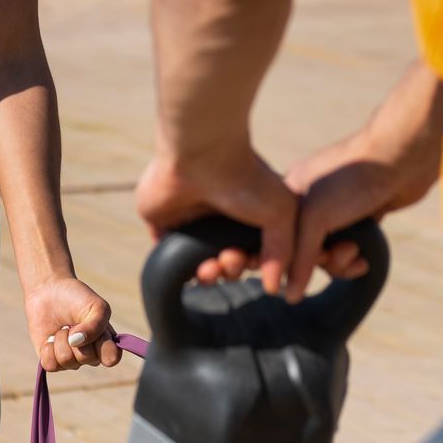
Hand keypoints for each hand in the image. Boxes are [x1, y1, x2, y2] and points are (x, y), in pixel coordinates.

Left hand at [25, 276, 121, 371]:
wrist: (47, 291)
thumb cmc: (76, 297)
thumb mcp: (95, 306)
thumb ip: (96, 324)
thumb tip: (76, 343)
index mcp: (105, 342)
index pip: (111, 358)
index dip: (103, 346)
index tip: (98, 331)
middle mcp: (89, 354)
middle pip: (87, 359)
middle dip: (77, 336)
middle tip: (73, 323)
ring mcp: (70, 359)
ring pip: (67, 361)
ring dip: (61, 339)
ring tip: (62, 328)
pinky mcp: (52, 361)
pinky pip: (51, 365)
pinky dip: (48, 349)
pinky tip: (50, 338)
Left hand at [136, 140, 298, 296]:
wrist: (203, 154)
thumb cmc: (247, 177)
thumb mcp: (281, 213)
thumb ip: (282, 253)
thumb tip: (275, 288)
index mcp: (245, 209)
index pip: (250, 249)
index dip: (253, 263)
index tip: (253, 261)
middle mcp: (217, 213)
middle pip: (225, 259)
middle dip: (231, 269)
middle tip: (231, 260)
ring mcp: (188, 217)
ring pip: (197, 261)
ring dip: (207, 275)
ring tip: (210, 271)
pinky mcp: (161, 221)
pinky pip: (167, 253)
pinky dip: (177, 266)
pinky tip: (189, 266)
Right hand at [282, 129, 433, 300]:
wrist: (400, 156)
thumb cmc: (351, 179)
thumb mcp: (315, 217)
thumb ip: (299, 257)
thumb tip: (289, 294)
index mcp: (290, 191)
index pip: (277, 238)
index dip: (288, 259)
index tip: (303, 268)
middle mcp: (310, 199)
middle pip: (303, 249)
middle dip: (322, 260)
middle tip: (337, 254)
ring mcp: (337, 207)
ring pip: (328, 251)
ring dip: (341, 261)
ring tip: (355, 255)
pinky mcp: (362, 214)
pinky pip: (350, 247)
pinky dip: (356, 257)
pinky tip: (365, 260)